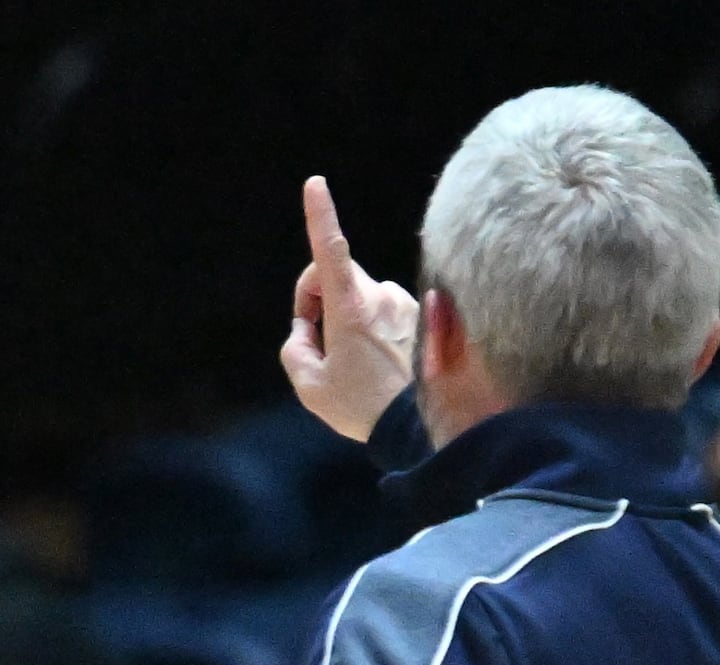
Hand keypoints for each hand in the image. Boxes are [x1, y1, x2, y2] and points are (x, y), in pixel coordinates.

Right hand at [280, 175, 418, 441]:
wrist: (423, 425)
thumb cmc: (364, 407)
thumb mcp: (311, 386)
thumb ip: (296, 349)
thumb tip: (305, 330)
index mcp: (351, 308)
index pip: (330, 251)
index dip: (319, 216)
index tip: (315, 184)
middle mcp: (382, 296)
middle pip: (337, 277)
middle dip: (318, 299)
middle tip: (314, 341)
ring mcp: (406, 302)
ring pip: (361, 297)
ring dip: (348, 320)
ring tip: (354, 365)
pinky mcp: (423, 313)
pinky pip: (386, 311)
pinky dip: (374, 329)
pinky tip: (380, 363)